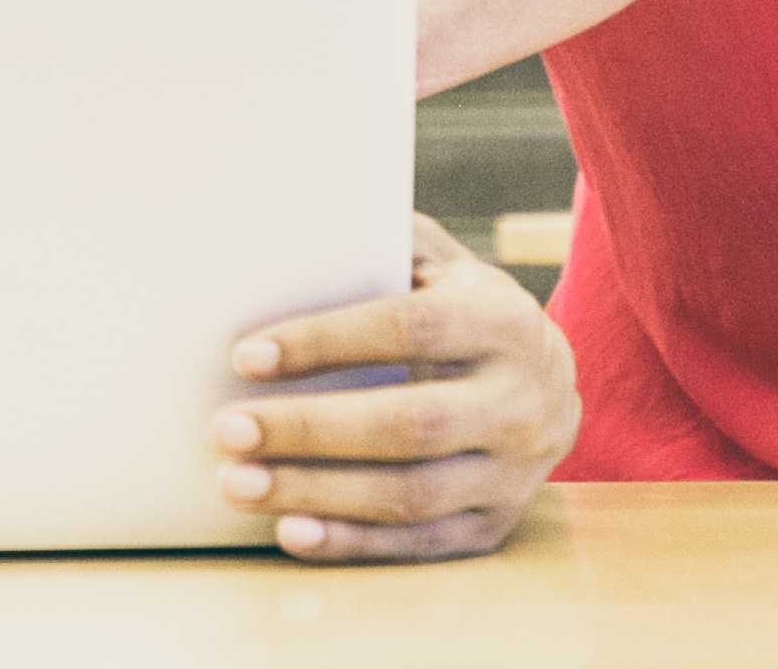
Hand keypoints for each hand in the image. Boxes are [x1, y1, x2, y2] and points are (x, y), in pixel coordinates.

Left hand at [211, 212, 578, 562]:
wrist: (551, 388)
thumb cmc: (467, 314)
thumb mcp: (446, 267)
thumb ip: (387, 244)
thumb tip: (296, 231)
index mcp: (506, 323)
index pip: (410, 328)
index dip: (326, 341)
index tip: (246, 355)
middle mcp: (522, 402)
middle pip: (408, 423)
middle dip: (308, 429)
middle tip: (226, 428)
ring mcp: (514, 473)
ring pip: (409, 495)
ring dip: (315, 492)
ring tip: (238, 483)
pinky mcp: (492, 526)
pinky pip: (418, 546)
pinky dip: (351, 543)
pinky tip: (290, 531)